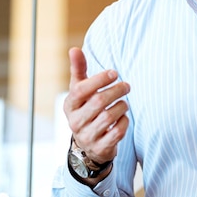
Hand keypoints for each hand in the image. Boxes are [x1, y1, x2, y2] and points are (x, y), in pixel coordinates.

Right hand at [63, 47, 129, 169]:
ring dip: (121, 106)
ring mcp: (87, 136)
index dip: (99, 79)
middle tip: (127, 85)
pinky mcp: (100, 148)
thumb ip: (78, 69)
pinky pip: (116, 133)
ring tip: (124, 102)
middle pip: (98, 102)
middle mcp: (75, 122)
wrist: (87, 143)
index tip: (114, 73)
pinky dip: (124, 123)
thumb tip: (74, 49)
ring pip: (108, 117)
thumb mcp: (80, 90)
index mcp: (69, 105)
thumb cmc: (85, 108)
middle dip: (116, 91)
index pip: (81, 90)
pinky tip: (124, 117)